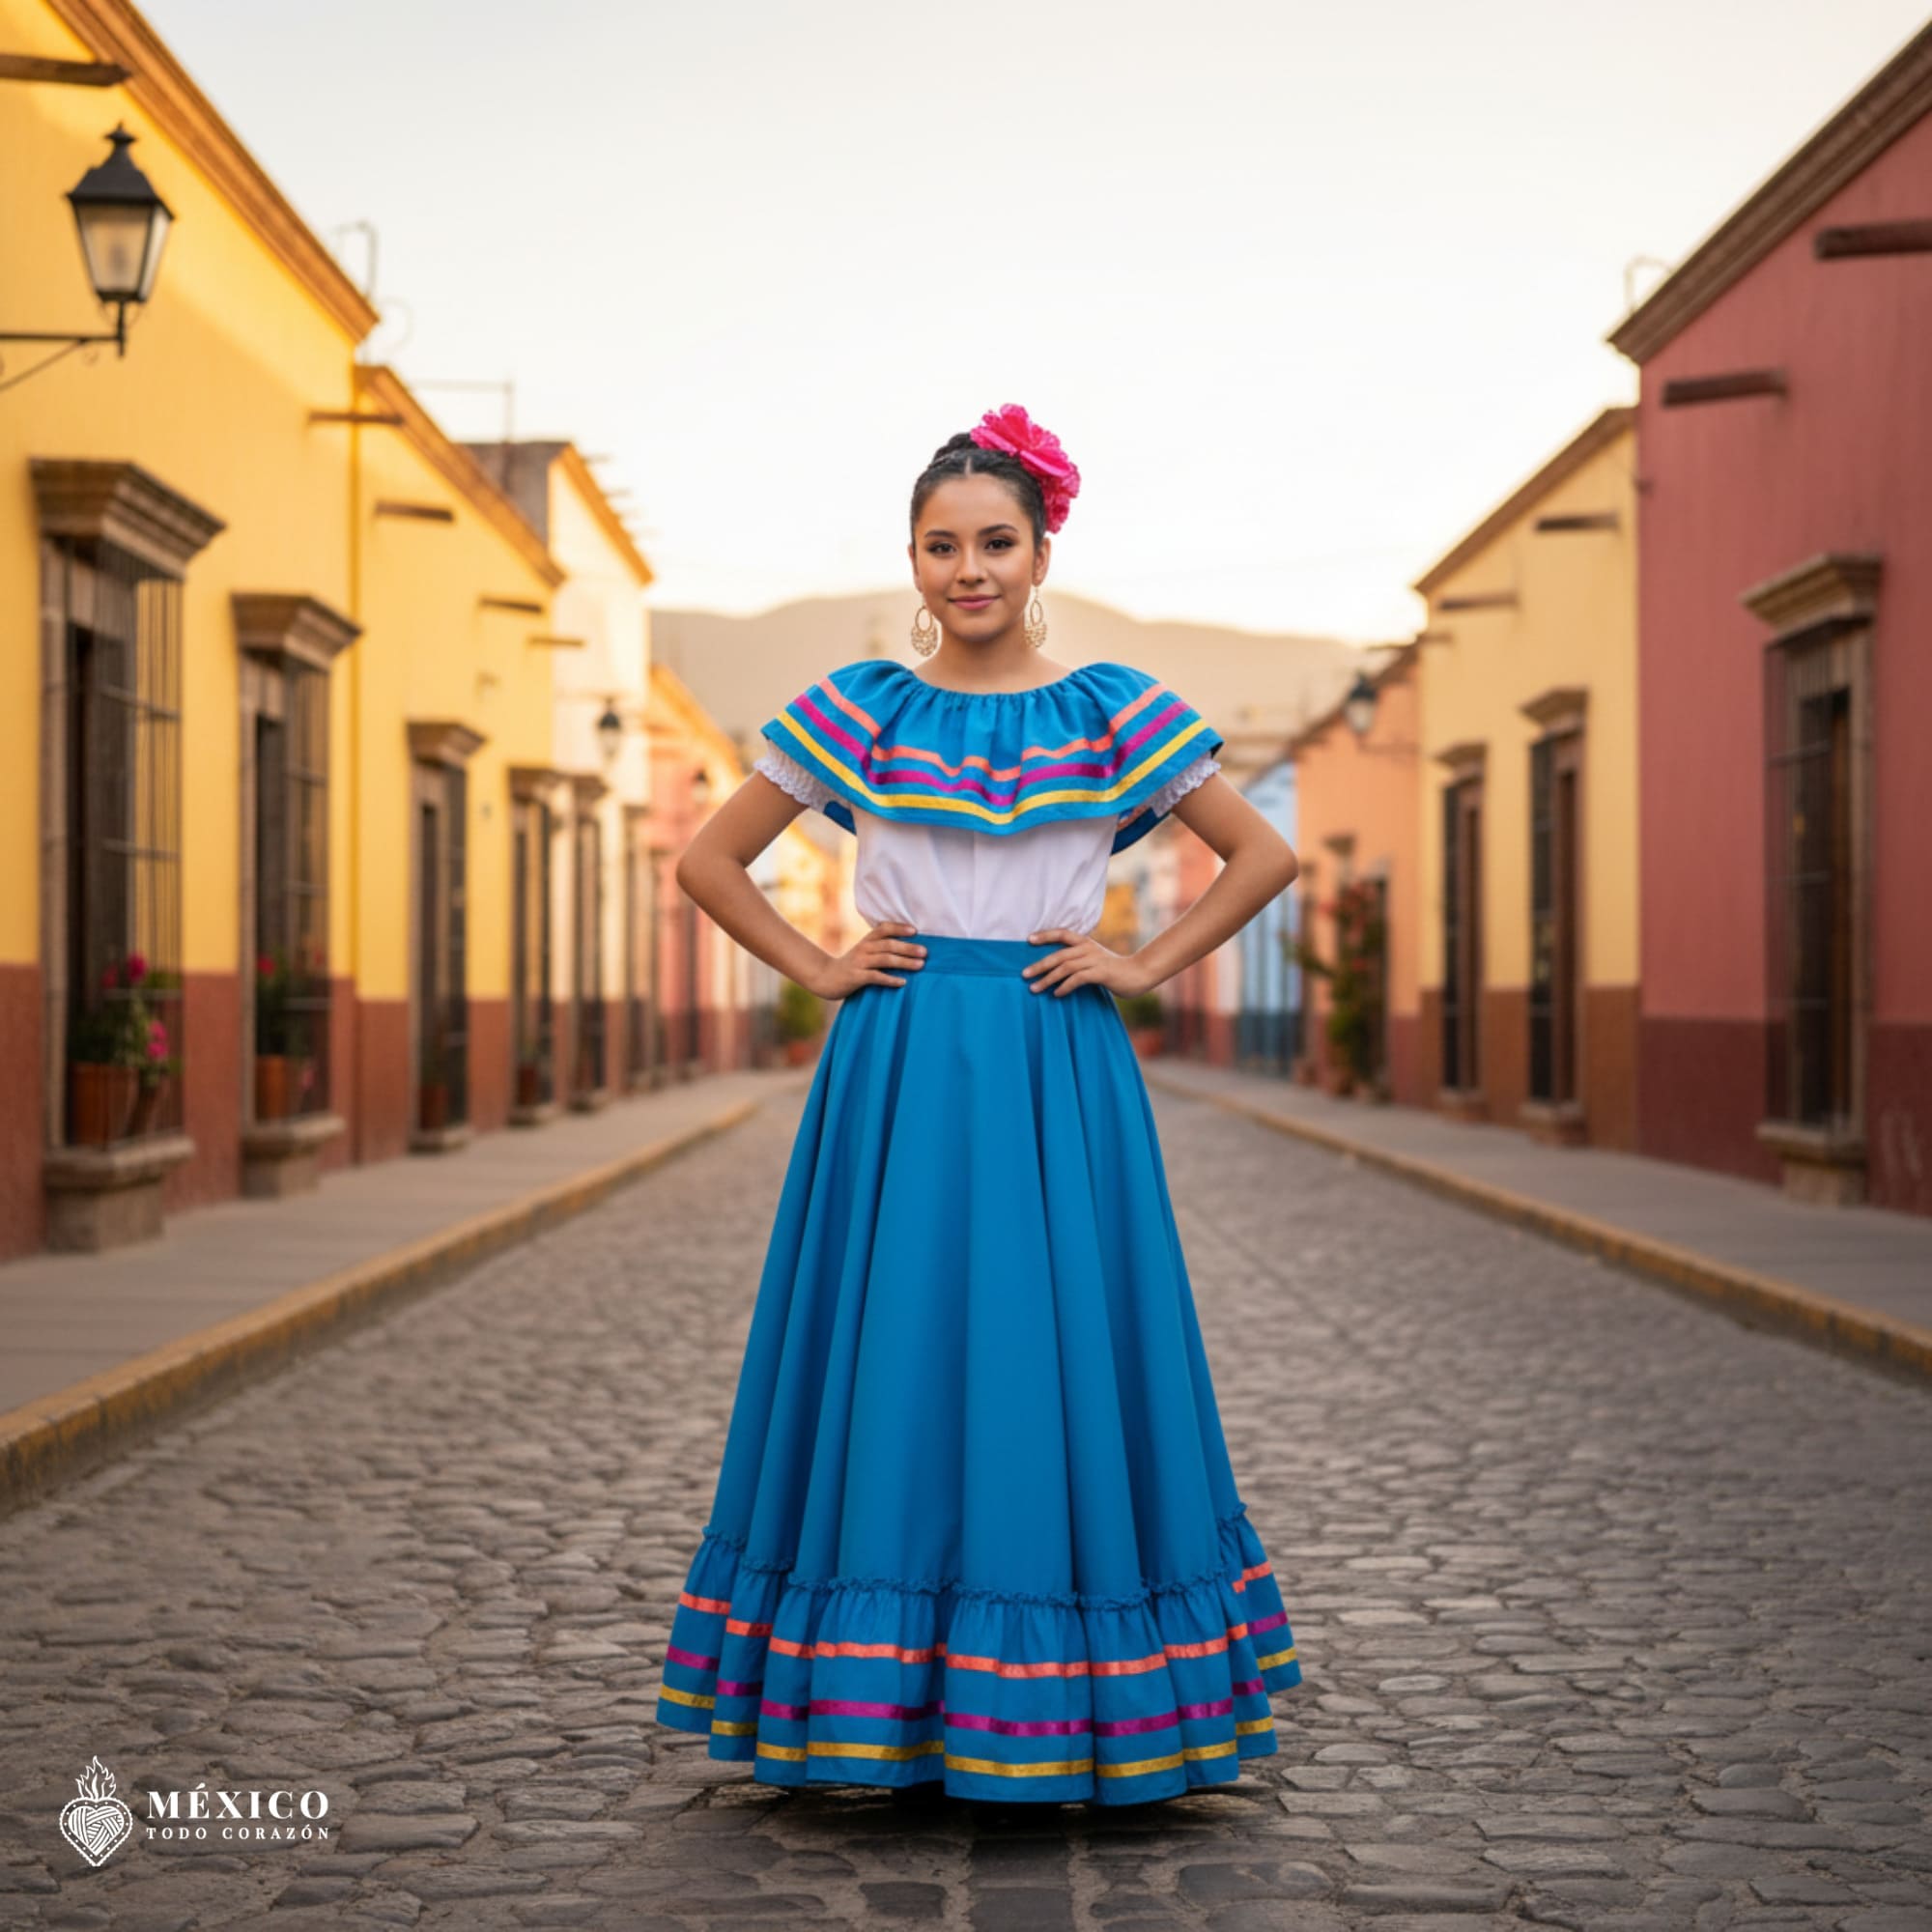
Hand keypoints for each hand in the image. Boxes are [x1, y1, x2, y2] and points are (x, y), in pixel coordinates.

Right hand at [808, 920, 926, 998]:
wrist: (826, 978)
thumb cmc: (852, 965)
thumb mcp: (864, 951)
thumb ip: (881, 947)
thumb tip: (910, 947)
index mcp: (867, 940)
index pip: (884, 928)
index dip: (899, 928)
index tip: (915, 931)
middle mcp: (864, 948)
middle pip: (889, 944)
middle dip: (908, 948)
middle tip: (925, 952)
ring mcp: (860, 962)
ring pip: (885, 959)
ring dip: (904, 962)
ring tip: (920, 966)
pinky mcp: (856, 977)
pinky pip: (876, 977)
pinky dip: (890, 979)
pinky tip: (903, 982)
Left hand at [1020, 927, 1148, 997]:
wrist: (1138, 974)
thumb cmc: (1113, 970)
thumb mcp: (1094, 959)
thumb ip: (1078, 959)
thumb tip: (1055, 967)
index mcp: (1086, 942)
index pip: (1062, 933)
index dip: (1046, 934)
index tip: (1029, 939)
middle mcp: (1088, 948)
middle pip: (1058, 954)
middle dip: (1039, 965)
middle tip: (1024, 974)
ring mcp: (1095, 960)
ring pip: (1065, 967)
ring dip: (1048, 979)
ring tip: (1034, 989)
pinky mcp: (1101, 973)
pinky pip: (1078, 979)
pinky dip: (1065, 987)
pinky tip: (1057, 994)